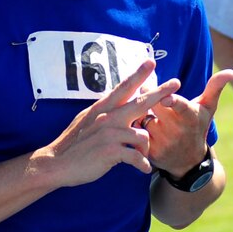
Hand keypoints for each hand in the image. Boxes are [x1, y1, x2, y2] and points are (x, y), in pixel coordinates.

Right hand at [34, 59, 180, 187]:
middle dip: (160, 92)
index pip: (123, 88)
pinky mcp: (111, 151)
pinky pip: (137, 156)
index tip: (150, 62)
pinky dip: (142, 164)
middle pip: (140, 102)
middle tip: (177, 83)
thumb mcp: (86, 120)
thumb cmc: (73, 144)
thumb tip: (117, 104)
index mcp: (102, 108)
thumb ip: (104, 112)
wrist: (56, 163)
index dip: (138, 74)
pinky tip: (143, 169)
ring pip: (143, 135)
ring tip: (142, 158)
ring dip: (146, 149)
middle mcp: (108, 117)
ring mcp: (109, 133)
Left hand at [142, 69, 232, 175]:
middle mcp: (177, 131)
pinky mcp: (150, 152)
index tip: (166, 97)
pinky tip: (133, 123)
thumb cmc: (197, 126)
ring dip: (140, 112)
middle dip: (149, 96)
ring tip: (141, 108)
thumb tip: (231, 71)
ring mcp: (163, 143)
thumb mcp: (208, 108)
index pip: (181, 107)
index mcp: (190, 117)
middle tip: (144, 89)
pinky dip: (134, 127)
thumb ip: (215, 87)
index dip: (173, 101)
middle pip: (156, 108)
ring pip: (144, 119)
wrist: (188, 161)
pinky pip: (137, 134)